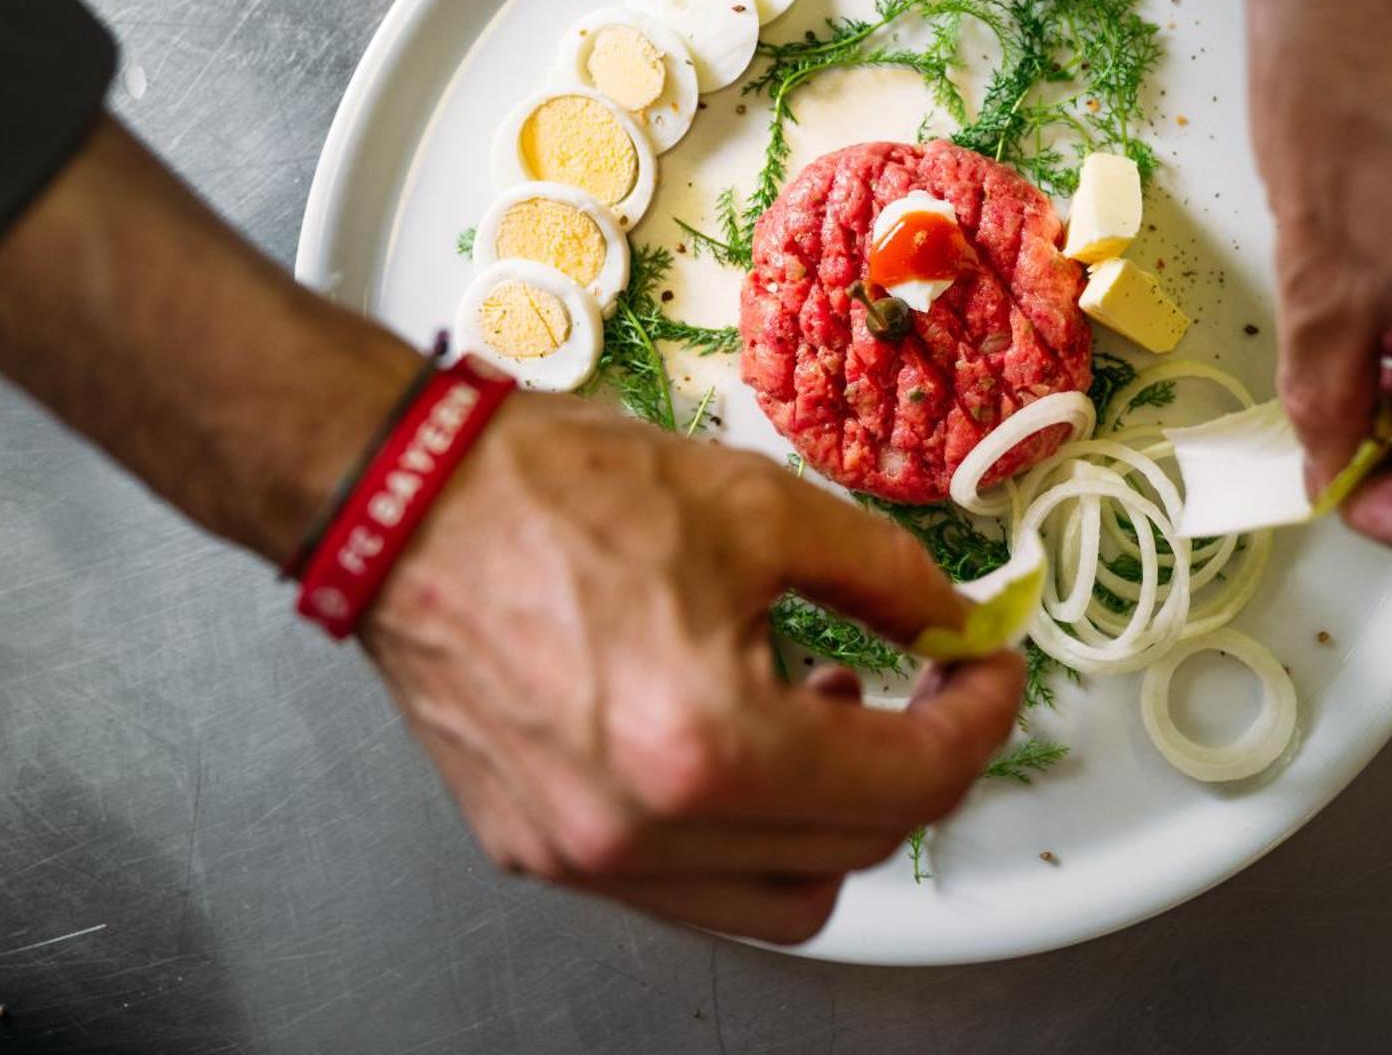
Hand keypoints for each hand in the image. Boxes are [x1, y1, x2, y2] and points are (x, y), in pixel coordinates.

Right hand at [363, 394, 1021, 943]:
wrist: (403, 503)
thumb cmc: (548, 493)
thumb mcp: (757, 504)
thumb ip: (883, 574)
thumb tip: (951, 617)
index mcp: (705, 744)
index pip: (908, 784)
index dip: (979, 721)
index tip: (989, 672)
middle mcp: (643, 829)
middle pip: (857, 851)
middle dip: (918, 763)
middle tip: (929, 685)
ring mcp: (586, 855)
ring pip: (779, 897)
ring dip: (833, 817)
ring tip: (820, 708)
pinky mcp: (543, 850)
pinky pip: (692, 884)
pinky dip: (747, 828)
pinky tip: (737, 734)